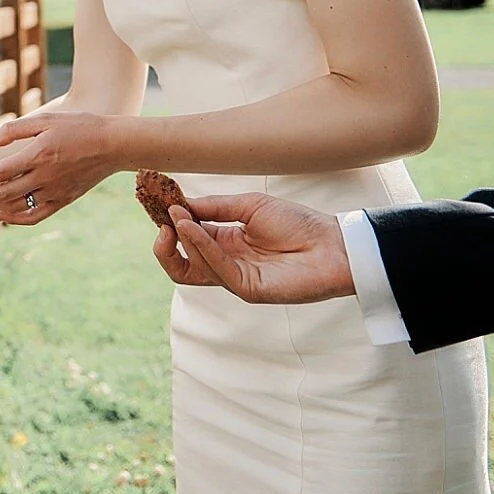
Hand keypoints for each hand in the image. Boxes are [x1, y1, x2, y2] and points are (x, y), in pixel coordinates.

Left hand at [0, 110, 121, 225]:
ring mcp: (54, 193)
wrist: (113, 145)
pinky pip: (32, 217)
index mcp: (38, 156)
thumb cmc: (80, 126)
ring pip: (13, 207)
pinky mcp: (62, 201)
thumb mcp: (46, 120)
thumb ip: (15, 129)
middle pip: (0, 192)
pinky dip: (12, 219)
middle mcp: (44, 178)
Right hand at [150, 193, 354, 303]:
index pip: (188, 240)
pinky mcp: (247, 289)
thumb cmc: (298, 223)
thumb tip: (179, 207)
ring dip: (182, 240)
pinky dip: (200, 247)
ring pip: (193, 269)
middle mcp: (227, 263)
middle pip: (181, 265)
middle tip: (162, 223)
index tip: (160, 204)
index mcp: (226, 243)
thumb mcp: (249, 206)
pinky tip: (193, 227)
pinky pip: (216, 269)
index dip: (171, 225)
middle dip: (165, 246)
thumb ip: (214, 208)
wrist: (333, 244)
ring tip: (176, 218)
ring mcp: (236, 278)